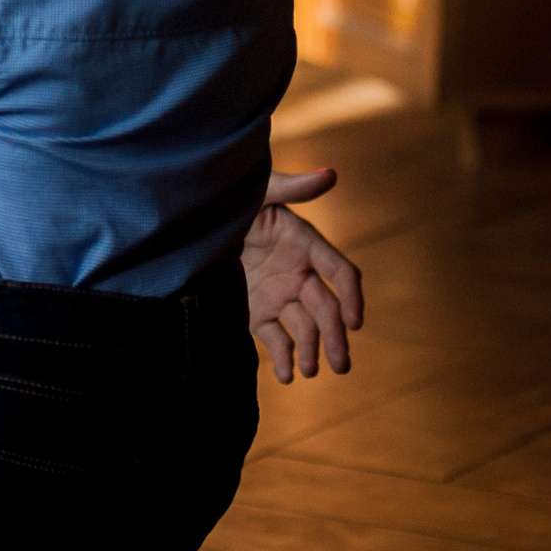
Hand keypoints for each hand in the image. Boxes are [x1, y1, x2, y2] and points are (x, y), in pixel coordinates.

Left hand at [241, 167, 364, 384]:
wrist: (196, 219)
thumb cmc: (232, 197)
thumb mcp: (258, 190)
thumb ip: (291, 186)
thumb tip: (330, 174)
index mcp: (305, 244)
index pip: (339, 272)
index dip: (351, 296)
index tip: (355, 321)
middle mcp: (298, 273)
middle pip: (326, 308)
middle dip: (336, 337)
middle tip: (340, 365)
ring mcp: (280, 294)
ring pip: (305, 327)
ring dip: (312, 350)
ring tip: (308, 372)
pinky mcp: (259, 311)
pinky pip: (277, 338)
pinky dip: (284, 357)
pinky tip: (287, 375)